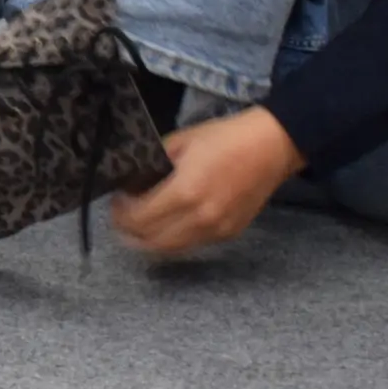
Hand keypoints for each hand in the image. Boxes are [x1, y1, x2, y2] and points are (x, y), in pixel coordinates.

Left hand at [110, 105, 305, 256]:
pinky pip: (191, 245)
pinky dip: (172, 239)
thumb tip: (130, 179)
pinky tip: (167, 223)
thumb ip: (151, 163)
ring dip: (149, 240)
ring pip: (170, 250)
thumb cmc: (223, 138)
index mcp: (185, 193)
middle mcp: (200, 219)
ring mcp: (216, 231)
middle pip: (149, 242)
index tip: (117, 200)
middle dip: (129, 230)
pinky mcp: (229, 234)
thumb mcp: (179, 141)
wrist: (271, 146)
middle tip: (123, 214)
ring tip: (140, 223)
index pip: (138, 219)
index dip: (120, 213)